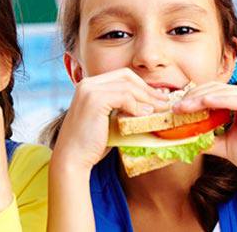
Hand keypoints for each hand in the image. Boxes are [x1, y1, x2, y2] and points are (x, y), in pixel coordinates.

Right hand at [51, 68, 167, 171]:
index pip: (121, 76)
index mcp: (89, 86)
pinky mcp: (94, 100)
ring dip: (147, 98)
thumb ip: (123, 110)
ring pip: (127, 86)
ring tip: (160, 109)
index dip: (142, 85)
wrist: (72, 160)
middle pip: (126, 76)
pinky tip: (147, 115)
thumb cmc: (91, 145)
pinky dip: (138, 106)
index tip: (158, 96)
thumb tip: (149, 106)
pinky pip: (124, 97)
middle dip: (148, 88)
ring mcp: (89, 90)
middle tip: (164, 101)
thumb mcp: (109, 121)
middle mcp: (88, 83)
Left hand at [174, 82, 236, 188]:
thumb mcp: (225, 146)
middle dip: (193, 97)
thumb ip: (207, 138)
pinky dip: (220, 100)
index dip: (192, 99)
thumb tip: (182, 138)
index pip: (212, 93)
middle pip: (215, 89)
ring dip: (201, 98)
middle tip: (174, 107)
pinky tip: (204, 104)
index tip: (174, 109)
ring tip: (183, 107)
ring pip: (223, 92)